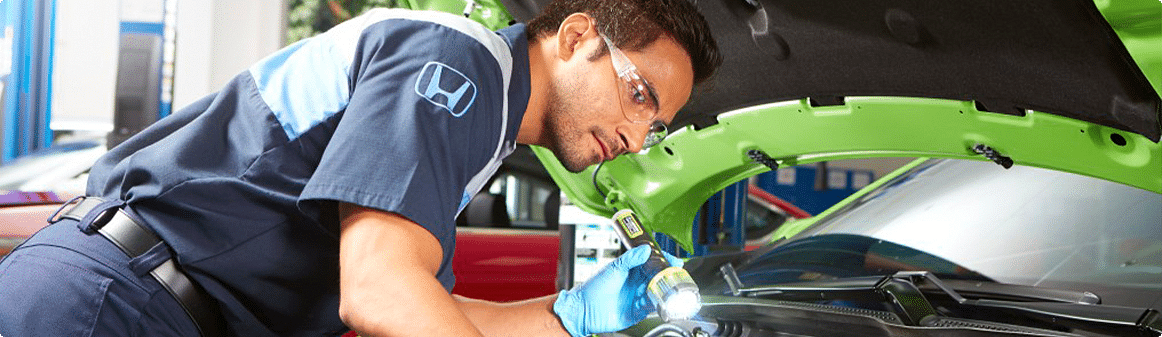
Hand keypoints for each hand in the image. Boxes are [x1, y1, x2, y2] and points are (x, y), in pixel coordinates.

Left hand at [553, 245, 683, 336]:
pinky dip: (654, 304)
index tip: (673, 259)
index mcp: (630, 270)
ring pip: (656, 292)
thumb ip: (630, 258)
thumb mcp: (614, 268)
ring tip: (662, 287)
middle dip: (666, 276)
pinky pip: (651, 307)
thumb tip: (645, 249)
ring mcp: (636, 297)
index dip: (662, 260)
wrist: (585, 310)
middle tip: (673, 274)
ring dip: (660, 290)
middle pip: (657, 278)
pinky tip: (651, 300)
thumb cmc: (594, 288)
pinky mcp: (637, 311)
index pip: (651, 262)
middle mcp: (635, 283)